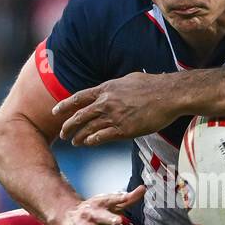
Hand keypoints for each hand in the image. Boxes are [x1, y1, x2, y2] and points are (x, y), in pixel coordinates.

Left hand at [52, 71, 180, 144]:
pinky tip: (88, 144)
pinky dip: (92, 141)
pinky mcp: (123, 130)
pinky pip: (102, 137)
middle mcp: (106, 103)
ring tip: (74, 142)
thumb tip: (111, 89)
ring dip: (79, 137)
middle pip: (79, 116)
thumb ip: (115, 87)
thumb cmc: (153, 86)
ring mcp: (114, 117)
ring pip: (88, 129)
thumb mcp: (128, 80)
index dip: (65, 106)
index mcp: (106, 89)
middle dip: (68, 126)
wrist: (169, 95)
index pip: (78, 98)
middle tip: (62, 134)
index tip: (56, 112)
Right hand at [52, 186, 144, 224]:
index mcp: (99, 203)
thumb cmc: (94, 209)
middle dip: (108, 217)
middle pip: (100, 214)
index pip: (111, 199)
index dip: (119, 198)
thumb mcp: (110, 202)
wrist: (65, 212)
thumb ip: (127, 198)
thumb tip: (144, 188)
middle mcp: (90, 213)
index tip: (127, 197)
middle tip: (118, 220)